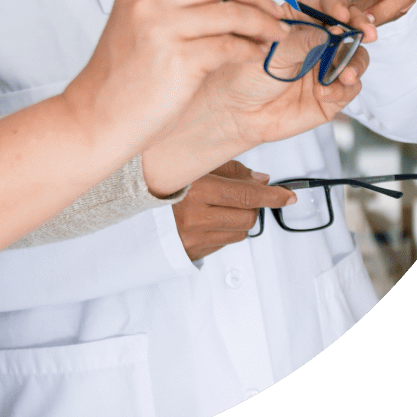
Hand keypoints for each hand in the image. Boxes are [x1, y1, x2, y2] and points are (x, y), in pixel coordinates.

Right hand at [70, 0, 292, 171]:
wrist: (94, 120)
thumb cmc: (120, 83)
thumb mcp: (137, 29)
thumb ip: (171, 9)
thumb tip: (226, 2)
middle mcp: (149, 2)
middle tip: (273, 12)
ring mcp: (162, 29)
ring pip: (233, 13)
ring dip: (263, 24)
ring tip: (275, 36)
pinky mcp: (178, 60)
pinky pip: (231, 46)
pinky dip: (251, 50)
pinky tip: (256, 56)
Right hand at [173, 161, 295, 260]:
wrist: (128, 203)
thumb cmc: (162, 181)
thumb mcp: (194, 165)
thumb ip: (230, 170)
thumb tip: (261, 179)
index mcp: (197, 189)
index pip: (247, 194)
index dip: (273, 195)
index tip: (288, 196)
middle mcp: (196, 216)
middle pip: (248, 216)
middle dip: (252, 206)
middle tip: (240, 194)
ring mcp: (193, 237)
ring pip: (240, 232)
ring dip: (239, 218)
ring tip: (219, 205)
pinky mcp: (192, 251)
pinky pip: (224, 242)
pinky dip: (225, 229)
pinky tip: (209, 217)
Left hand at [187, 0, 369, 153]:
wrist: (236, 112)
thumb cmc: (242, 74)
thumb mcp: (269, 52)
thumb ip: (301, 42)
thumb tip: (334, 32)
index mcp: (299, 18)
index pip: (327, 1)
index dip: (338, 4)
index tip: (342, 14)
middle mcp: (317, 39)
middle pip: (351, 25)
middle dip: (361, 27)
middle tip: (365, 34)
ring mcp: (327, 65)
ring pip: (357, 56)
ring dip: (355, 62)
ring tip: (344, 73)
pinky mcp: (333, 91)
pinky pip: (350, 87)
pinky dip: (342, 89)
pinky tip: (322, 93)